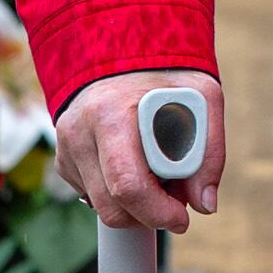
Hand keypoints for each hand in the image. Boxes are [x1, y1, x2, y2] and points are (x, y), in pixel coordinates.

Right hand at [55, 70, 226, 234]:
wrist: (119, 54)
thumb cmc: (164, 76)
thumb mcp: (202, 98)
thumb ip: (210, 152)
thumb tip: (204, 204)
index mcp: (112, 114)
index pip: (128, 185)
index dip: (159, 212)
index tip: (183, 218)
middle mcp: (80, 132)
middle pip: (111, 206)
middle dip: (148, 217)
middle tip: (175, 202)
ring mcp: (66, 147)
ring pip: (100, 207)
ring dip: (134, 208)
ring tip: (158, 178)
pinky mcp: (63, 159)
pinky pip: (92, 196)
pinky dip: (117, 196)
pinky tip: (135, 169)